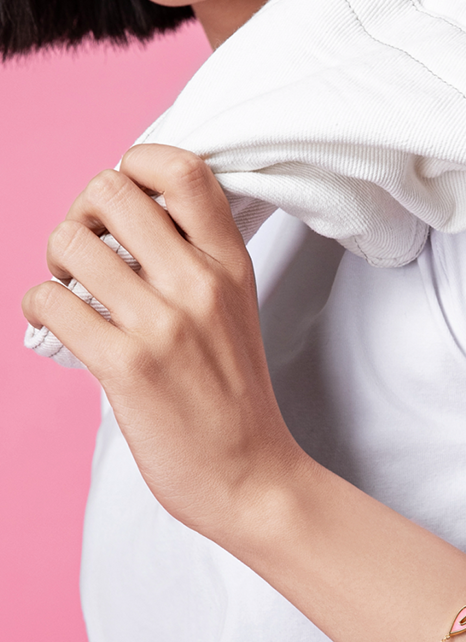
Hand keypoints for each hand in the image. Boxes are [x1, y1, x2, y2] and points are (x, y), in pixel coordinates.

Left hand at [22, 145, 302, 538]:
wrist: (250, 476)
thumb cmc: (233, 393)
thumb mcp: (234, 305)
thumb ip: (193, 256)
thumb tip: (125, 216)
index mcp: (230, 261)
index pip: (183, 167)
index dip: (136, 164)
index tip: (124, 202)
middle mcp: (199, 281)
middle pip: (112, 189)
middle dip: (82, 211)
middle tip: (86, 248)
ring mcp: (163, 323)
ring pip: (71, 242)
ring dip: (55, 261)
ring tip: (69, 289)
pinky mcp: (126, 366)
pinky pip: (52, 302)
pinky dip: (40, 306)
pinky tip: (57, 324)